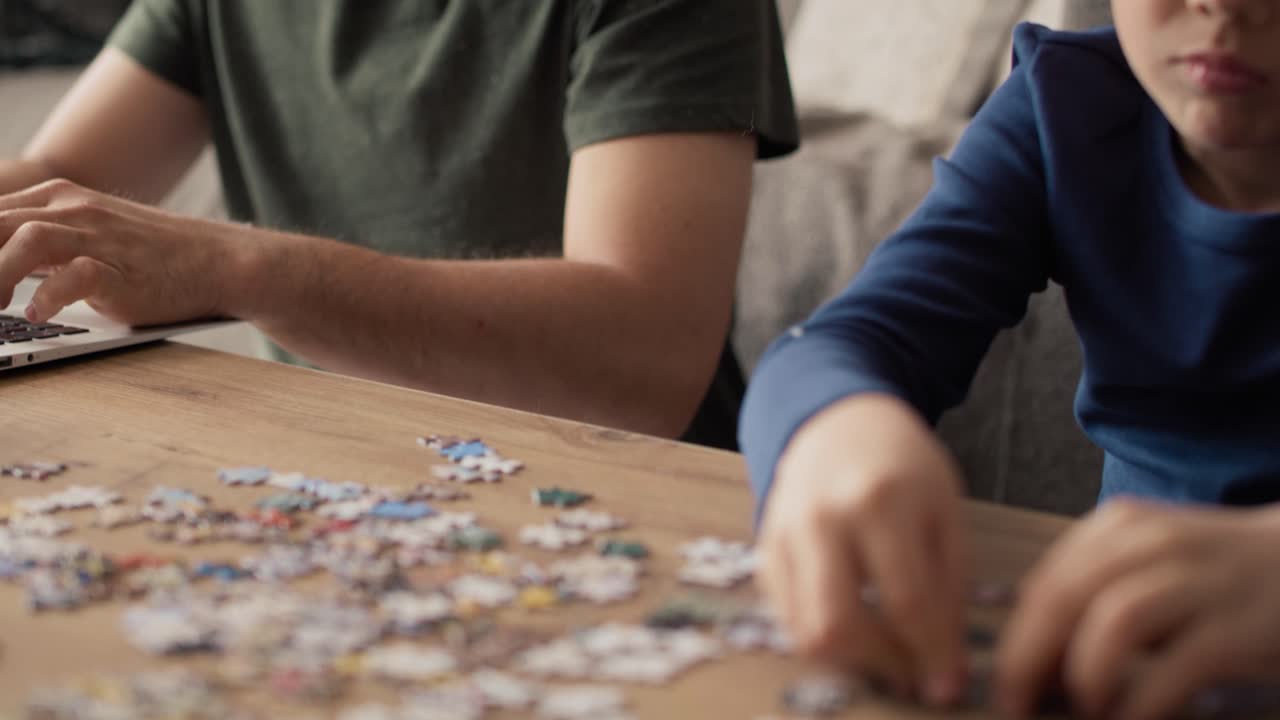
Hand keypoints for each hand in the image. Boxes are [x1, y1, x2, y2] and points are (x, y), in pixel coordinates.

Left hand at [0, 179, 250, 325]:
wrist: (220, 261)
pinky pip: (75, 275)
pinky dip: (48, 295)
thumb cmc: (155, 258)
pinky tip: (37, 314)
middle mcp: (73, 210)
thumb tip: (2, 274)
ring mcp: (98, 237)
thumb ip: (44, 245)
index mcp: (59, 199)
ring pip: (26, 240)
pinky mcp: (121, 268)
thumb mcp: (91, 238)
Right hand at [757, 393, 971, 704]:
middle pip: (839, 625)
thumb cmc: (904, 466)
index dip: (930, 655)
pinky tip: (854, 625)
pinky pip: (787, 615)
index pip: (906, 602)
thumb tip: (946, 671)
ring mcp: (785, 532)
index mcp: (880, 501)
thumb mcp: (945, 514)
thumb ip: (949, 591)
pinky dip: (822, 635)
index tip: (948, 686)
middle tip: (911, 674)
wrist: (838, 420)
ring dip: (850, 660)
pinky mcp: (765, 547)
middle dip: (881, 666)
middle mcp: (822, 518)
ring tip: (885, 654)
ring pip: (804, 631)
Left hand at [998, 499, 1279, 719]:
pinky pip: (1173, 667)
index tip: (1002, 685)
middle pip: (1064, 599)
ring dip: (1085, 675)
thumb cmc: (1213, 576)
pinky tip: (1127, 719)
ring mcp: (1199, 581)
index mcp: (1118, 528)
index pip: (1044, 584)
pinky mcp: (1238, 626)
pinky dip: (1140, 701)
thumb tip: (1027, 653)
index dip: (1015, 640)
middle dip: (1028, 660)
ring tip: (1084, 709)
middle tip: (1017, 706)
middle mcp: (1153, 543)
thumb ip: (1091, 592)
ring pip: (1113, 622)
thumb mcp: (1146, 564)